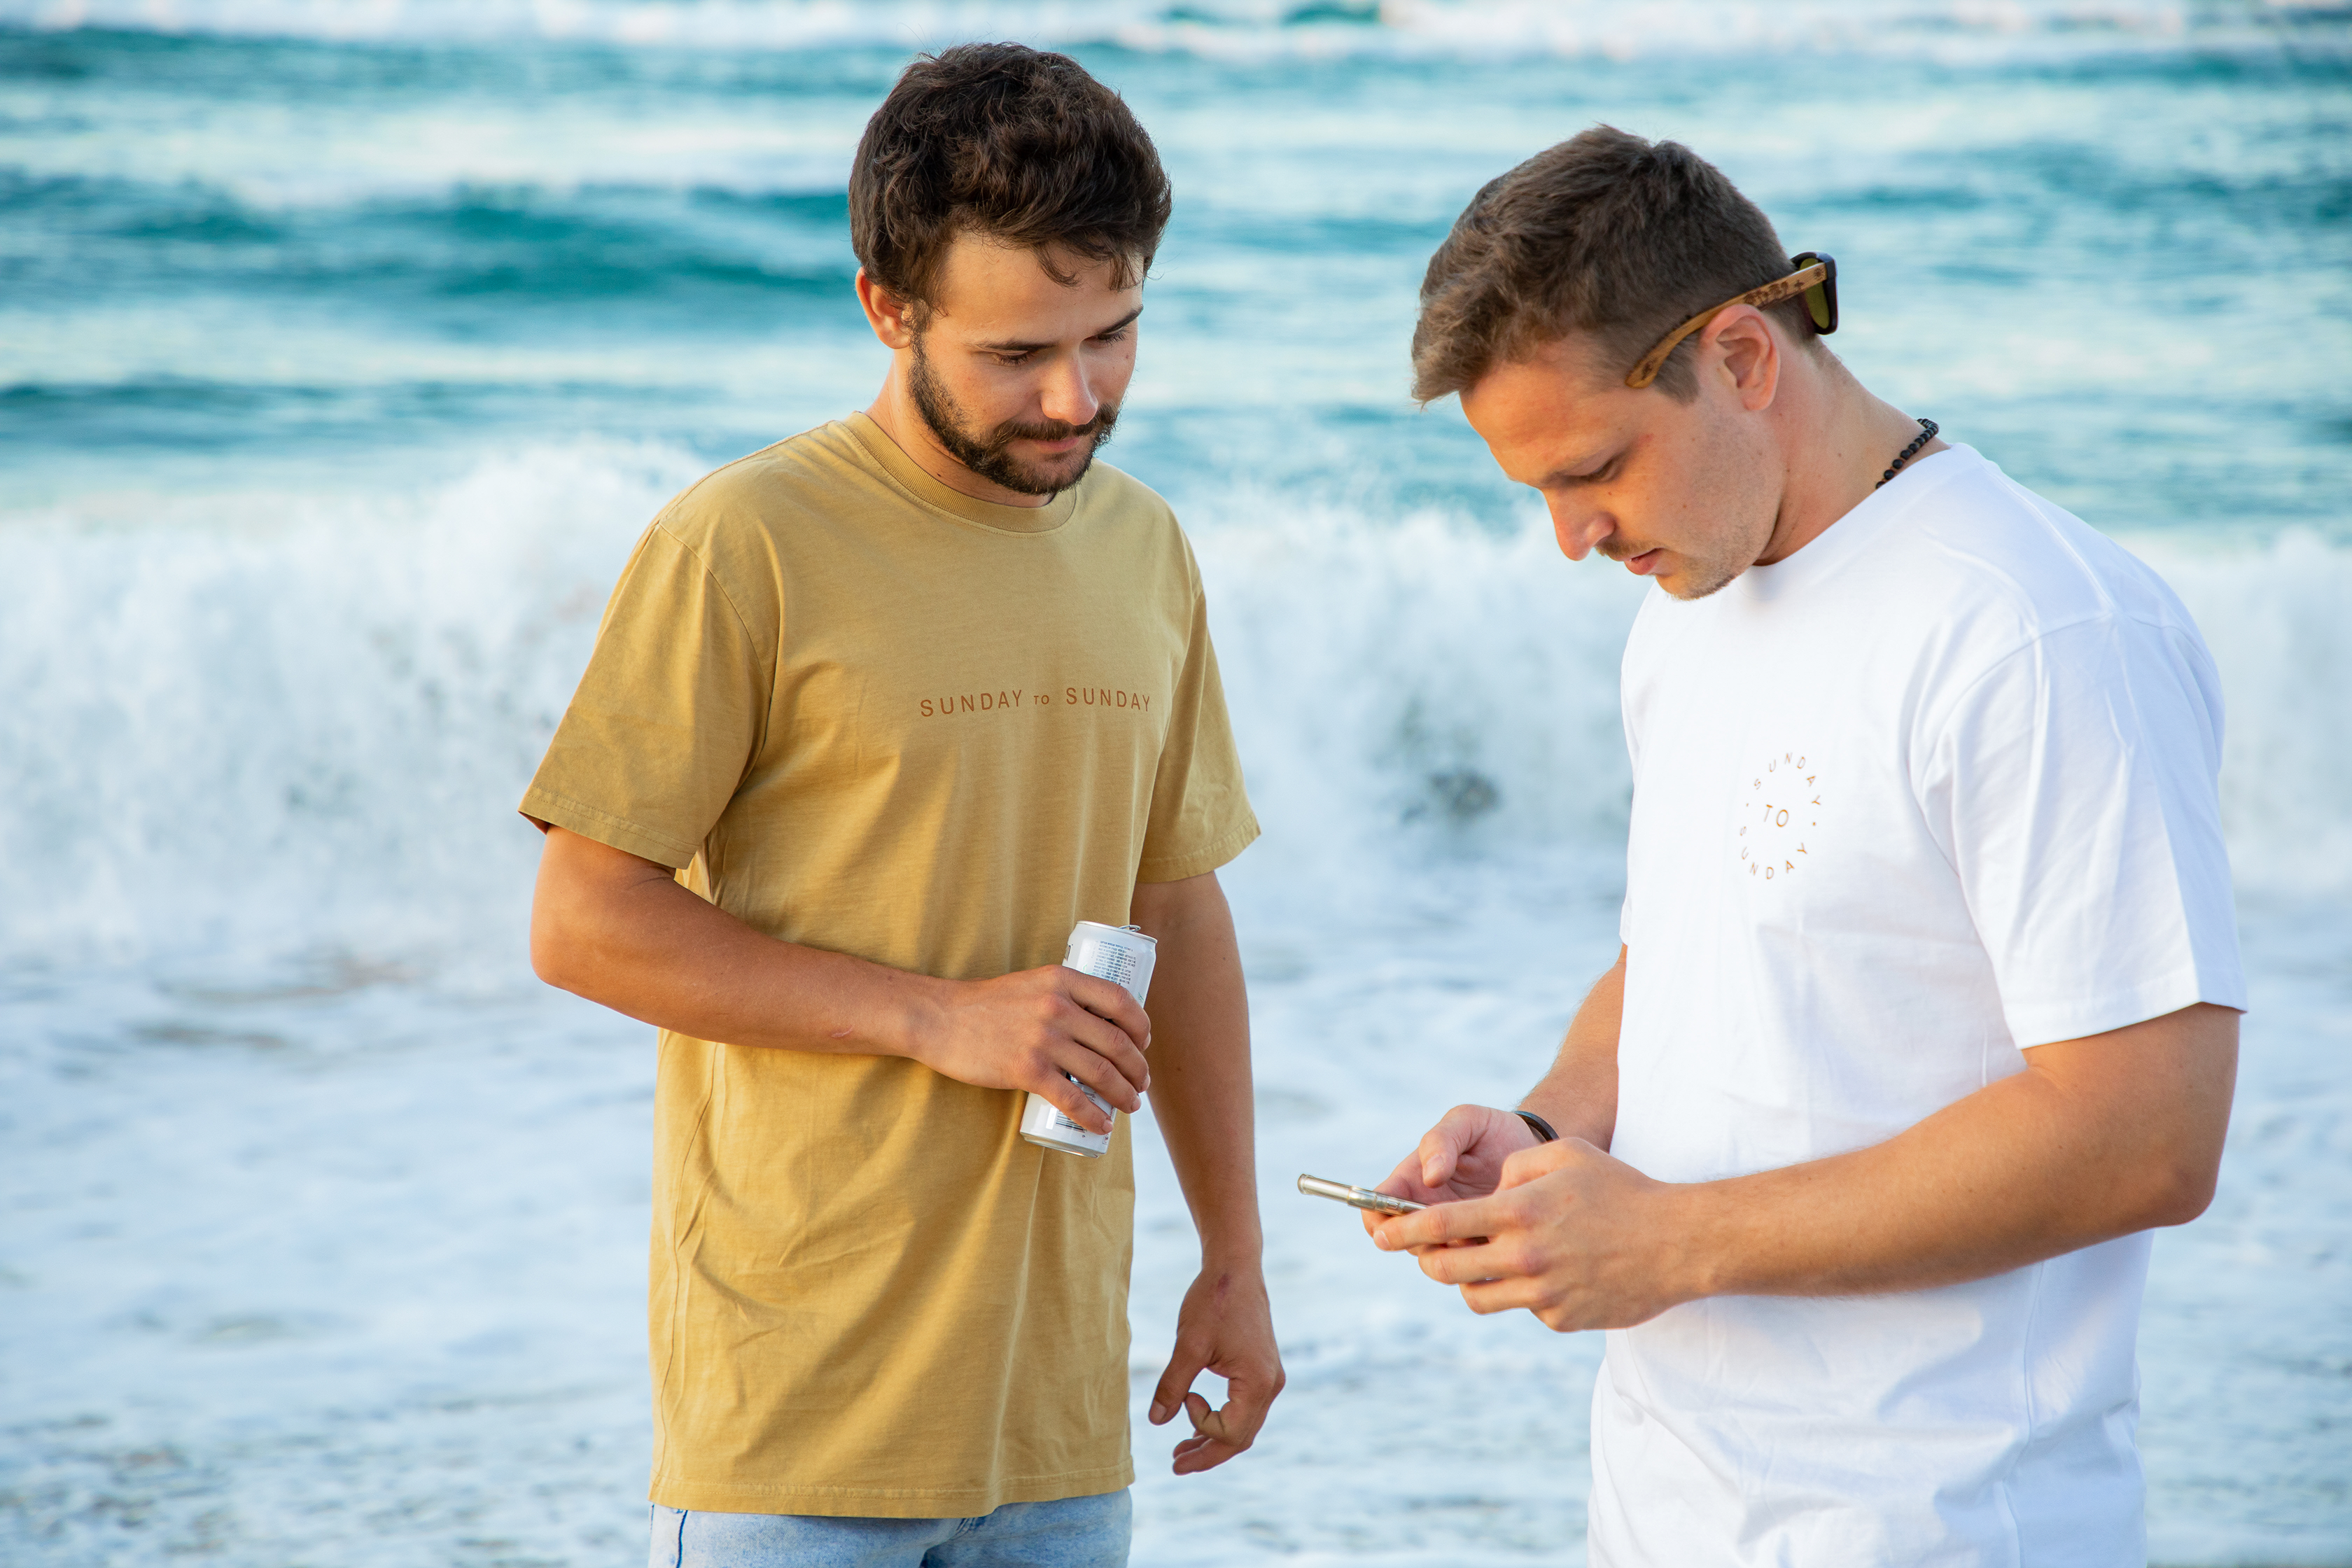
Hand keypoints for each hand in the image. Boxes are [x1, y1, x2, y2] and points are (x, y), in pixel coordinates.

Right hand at [909, 965, 1150, 1134]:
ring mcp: (1043, 1039)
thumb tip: (1100, 1026)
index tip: (1144, 1043)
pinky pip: (1072, 1099)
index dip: (1142, 1026)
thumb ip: (1063, 996)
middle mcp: (1057, 1006)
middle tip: (1141, 1083)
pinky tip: (1103, 1124)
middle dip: (1138, 1068)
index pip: (1121, 1001)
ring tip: (1130, 1104)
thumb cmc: (986, 1004)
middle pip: (1117, 1043)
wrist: (939, 1019)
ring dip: (1124, 1094)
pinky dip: (1094, 1116)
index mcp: (1062, 980)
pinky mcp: (1026, 1070)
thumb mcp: (1032, 984)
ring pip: (1101, 1073)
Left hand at [1148, 1264, 1282, 1474]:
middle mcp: (1270, 1385)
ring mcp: (1269, 1378)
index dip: (1200, 1424)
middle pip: (1241, 1437)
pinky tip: (1195, 1417)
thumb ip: (1172, 1385)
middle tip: (1175, 1465)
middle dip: (1208, 1453)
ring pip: (1244, 1425)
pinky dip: (1221, 1418)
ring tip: (1181, 1450)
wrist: (1235, 1267)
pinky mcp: (1262, 1370)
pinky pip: (1244, 1407)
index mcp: (1257, 1383)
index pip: (1231, 1431)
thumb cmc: (1213, 1300)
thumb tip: (1156, 1422)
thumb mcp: (1188, 1344)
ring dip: (1213, 1438)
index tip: (1184, 1395)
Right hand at [1359, 1103, 1539, 1245]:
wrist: (1532, 1150)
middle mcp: (1424, 1213)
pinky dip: (1475, 1261)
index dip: (1377, 1219)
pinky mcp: (1476, 1250)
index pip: (1374, 1210)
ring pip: (1433, 1260)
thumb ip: (1441, 1140)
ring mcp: (1449, 1234)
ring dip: (1451, 1251)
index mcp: (1410, 1181)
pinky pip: (1465, 1269)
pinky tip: (1498, 1239)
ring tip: (1482, 1229)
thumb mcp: (1467, 1121)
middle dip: (1420, 1238)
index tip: (1400, 1216)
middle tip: (1451, 1223)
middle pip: (1401, 1242)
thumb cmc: (1492, 1132)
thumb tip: (1429, 1178)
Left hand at [1370, 1136, 1695, 1331]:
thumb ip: (1515, 1168)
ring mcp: (1542, 1294)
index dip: (1400, 1232)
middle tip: (1426, 1251)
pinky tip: (1551, 1272)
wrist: (1678, 1242)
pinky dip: (1522, 1293)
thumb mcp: (1564, 1156)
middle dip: (1425, 1260)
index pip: (1439, 1227)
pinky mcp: (1560, 1320)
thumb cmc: (1621, 1189)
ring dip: (1469, 1280)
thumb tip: (1486, 1196)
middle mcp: (1524, 1257)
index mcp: (1519, 1212)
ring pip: (1476, 1297)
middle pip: (1446, 1269)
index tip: (1378, 1234)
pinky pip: (1521, 1308)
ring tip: (1488, 1259)